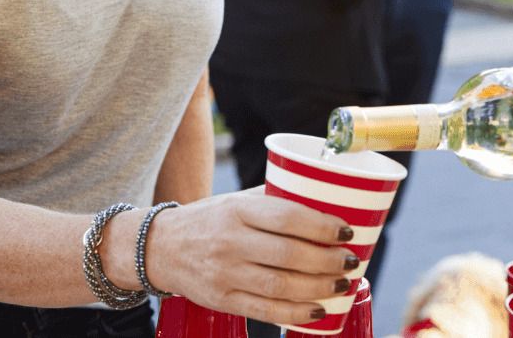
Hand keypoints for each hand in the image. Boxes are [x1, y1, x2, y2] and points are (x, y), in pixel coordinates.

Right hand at [150, 187, 356, 324]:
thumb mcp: (236, 200)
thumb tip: (326, 202)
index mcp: (238, 210)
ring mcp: (225, 274)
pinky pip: (265, 310)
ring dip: (318, 287)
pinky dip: (296, 313)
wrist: (162, 247)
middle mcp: (230, 241)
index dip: (321, 226)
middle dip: (327, 260)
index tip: (346, 231)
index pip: (287, 217)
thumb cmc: (211, 219)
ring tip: (342, 284)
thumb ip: (275, 200)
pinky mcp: (222, 300)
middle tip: (351, 261)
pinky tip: (318, 309)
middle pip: (289, 254)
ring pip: (280, 285)